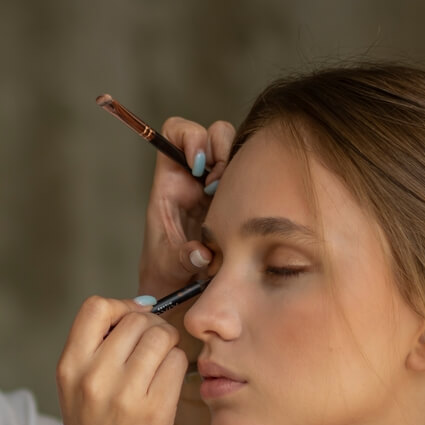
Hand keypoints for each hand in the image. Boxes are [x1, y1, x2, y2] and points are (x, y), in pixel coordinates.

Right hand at [56, 296, 187, 424]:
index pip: (96, 308)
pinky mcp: (154, 412)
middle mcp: (93, 376)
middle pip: (137, 320)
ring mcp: (124, 394)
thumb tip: (143, 308)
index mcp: (69, 366)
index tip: (131, 324)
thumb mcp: (77, 387)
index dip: (121, 308)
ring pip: (162, 337)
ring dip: (168, 347)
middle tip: (153, 351)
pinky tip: (167, 386)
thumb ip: (98, 349)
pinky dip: (178, 368)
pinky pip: (177, 363)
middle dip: (151, 329)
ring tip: (160, 368)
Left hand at [138, 117, 234, 297]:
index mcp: (170, 182)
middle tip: (218, 186)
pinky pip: (252, 173)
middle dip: (222, 149)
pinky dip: (256, 180)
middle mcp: (195, 178)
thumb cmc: (167, 273)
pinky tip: (246, 208)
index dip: (189, 136)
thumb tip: (202, 253)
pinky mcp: (238, 198)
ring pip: (236, 149)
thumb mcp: (170, 267)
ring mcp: (218, 186)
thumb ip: (183, 258)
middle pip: (213, 134)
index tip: (197, 166)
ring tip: (232, 197)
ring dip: (239, 165)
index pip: (174, 134)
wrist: (181, 290)